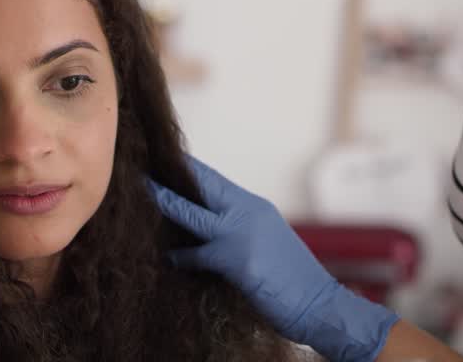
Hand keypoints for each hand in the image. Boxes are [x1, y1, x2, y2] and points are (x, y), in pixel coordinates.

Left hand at [150, 156, 398, 361]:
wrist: (320, 304)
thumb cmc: (294, 280)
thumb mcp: (267, 242)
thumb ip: (241, 229)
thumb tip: (209, 228)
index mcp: (256, 207)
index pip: (216, 181)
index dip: (189, 170)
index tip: (165, 159)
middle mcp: (249, 213)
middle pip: (203, 185)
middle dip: (174, 174)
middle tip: (144, 164)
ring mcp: (242, 235)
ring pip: (193, 213)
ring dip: (165, 202)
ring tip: (142, 192)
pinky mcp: (236, 261)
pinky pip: (197, 254)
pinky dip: (179, 256)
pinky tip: (164, 258)